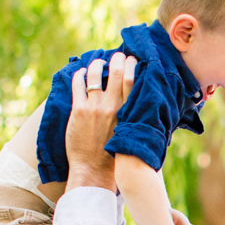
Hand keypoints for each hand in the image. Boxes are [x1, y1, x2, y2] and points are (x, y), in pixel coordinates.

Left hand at [66, 53, 137, 190]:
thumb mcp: (132, 133)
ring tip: (98, 62)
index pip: (133, 79)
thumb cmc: (116, 154)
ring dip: (97, 64)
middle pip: (116, 72)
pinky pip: (78, 85)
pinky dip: (79, 75)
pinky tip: (81, 73)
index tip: (131, 59)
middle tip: (117, 55)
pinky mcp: (78, 111)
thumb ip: (137, 117)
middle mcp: (112, 106)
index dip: (132, 65)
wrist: (94, 169)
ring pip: (95, 75)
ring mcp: (94, 107)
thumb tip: (146, 108)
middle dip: (117, 59)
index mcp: (128, 111)